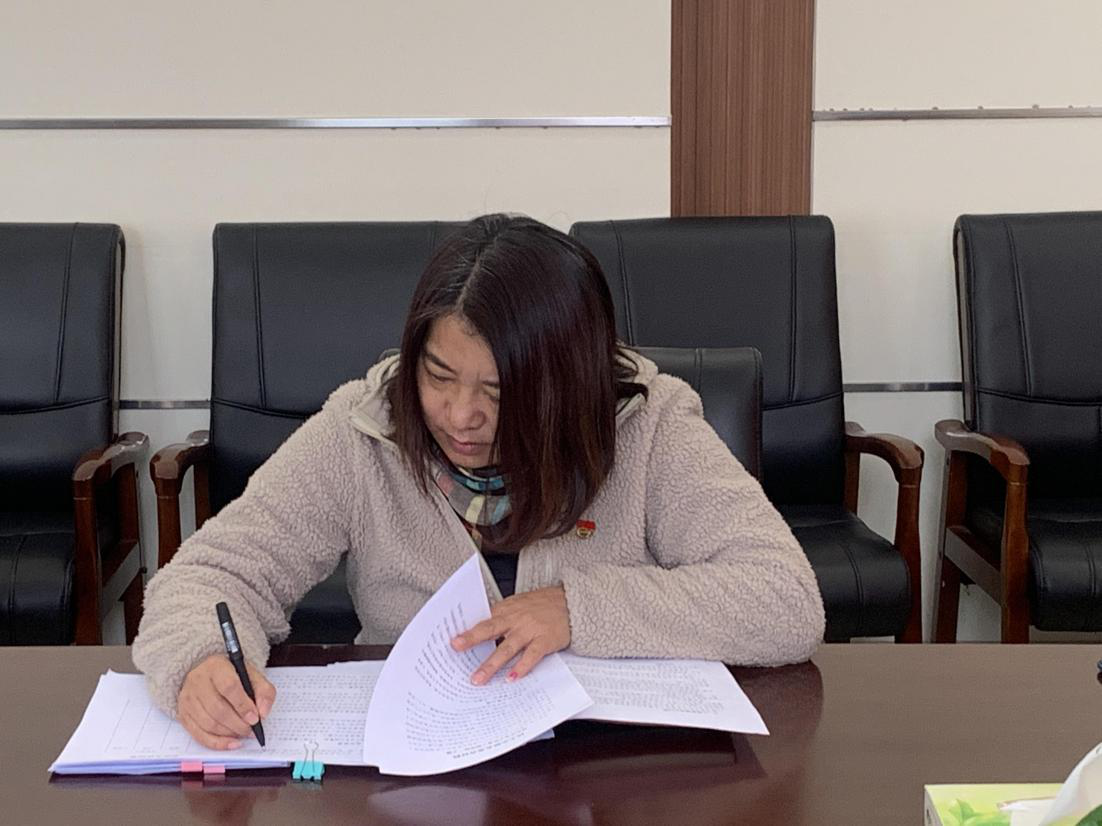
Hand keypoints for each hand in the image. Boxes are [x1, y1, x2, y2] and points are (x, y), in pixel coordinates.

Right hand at [178, 654, 275, 749]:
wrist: (207, 672)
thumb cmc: (232, 675)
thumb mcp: (252, 674)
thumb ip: (264, 691)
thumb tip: (263, 713)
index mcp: (216, 666)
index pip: (229, 687)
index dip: (243, 706)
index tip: (255, 718)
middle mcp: (198, 681)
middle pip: (218, 709)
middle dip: (238, 724)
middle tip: (252, 730)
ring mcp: (188, 699)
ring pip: (209, 723)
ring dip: (230, 734)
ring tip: (244, 734)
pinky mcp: (183, 714)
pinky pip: (199, 735)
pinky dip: (217, 743)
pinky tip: (232, 743)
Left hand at [451, 585, 570, 684]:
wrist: (573, 602)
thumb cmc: (543, 605)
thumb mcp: (519, 605)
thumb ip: (502, 617)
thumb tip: (479, 634)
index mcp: (507, 609)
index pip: (482, 619)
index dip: (466, 629)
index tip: (450, 638)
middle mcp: (516, 618)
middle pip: (490, 628)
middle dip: (471, 638)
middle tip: (456, 647)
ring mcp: (530, 630)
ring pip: (507, 647)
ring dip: (491, 664)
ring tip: (479, 679)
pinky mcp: (545, 640)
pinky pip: (531, 655)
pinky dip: (522, 667)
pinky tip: (512, 678)